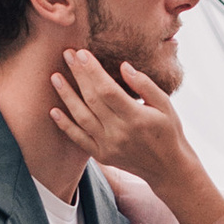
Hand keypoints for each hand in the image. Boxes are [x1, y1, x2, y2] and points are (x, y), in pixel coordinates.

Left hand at [51, 52, 223, 223]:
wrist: (168, 169)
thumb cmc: (169, 132)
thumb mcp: (166, 105)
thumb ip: (145, 85)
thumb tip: (124, 66)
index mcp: (137, 118)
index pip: (108, 90)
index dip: (93, 71)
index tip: (83, 53)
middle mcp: (120, 133)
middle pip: (92, 99)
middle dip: (78, 75)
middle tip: (67, 55)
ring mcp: (108, 146)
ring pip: (81, 117)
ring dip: (66, 96)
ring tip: (55, 77)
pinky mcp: (102, 155)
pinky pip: (78, 139)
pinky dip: (65, 125)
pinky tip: (53, 110)